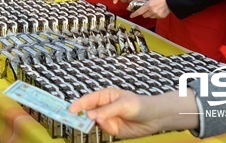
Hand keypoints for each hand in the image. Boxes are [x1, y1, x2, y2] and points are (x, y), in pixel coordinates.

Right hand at [69, 87, 198, 138]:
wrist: (155, 118)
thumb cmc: (140, 105)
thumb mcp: (123, 104)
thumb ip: (107, 110)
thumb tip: (91, 116)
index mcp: (105, 96)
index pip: (89, 99)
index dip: (79, 104)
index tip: (70, 110)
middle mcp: (104, 107)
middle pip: (88, 111)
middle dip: (80, 115)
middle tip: (72, 119)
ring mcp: (107, 118)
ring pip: (94, 122)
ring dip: (89, 123)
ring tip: (84, 124)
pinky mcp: (113, 129)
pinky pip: (103, 129)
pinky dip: (102, 128)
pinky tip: (104, 125)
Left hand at [130, 0, 169, 18]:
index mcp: (149, 5)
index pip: (139, 11)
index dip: (134, 14)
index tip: (131, 16)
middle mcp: (152, 11)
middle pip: (144, 15)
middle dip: (143, 12)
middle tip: (145, 8)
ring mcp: (157, 14)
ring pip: (149, 17)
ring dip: (149, 14)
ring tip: (152, 8)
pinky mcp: (161, 16)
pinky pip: (155, 17)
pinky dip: (154, 14)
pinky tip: (157, 9)